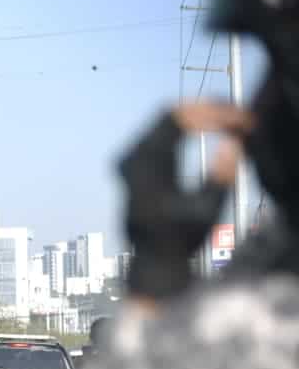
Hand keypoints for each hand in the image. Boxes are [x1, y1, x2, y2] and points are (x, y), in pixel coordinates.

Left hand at [119, 103, 253, 299]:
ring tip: (231, 121)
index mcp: (148, 169)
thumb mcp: (207, 212)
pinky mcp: (130, 160)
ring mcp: (127, 159)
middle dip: (209, 109)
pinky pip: (159, 128)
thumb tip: (232, 144)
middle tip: (240, 115)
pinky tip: (211, 126)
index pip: (178, 120)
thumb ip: (220, 177)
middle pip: (170, 113)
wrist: (152, 259)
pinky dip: (186, 123)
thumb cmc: (181, 239)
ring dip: (199, 115)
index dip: (213, 112)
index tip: (241, 119)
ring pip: (164, 118)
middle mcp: (131, 160)